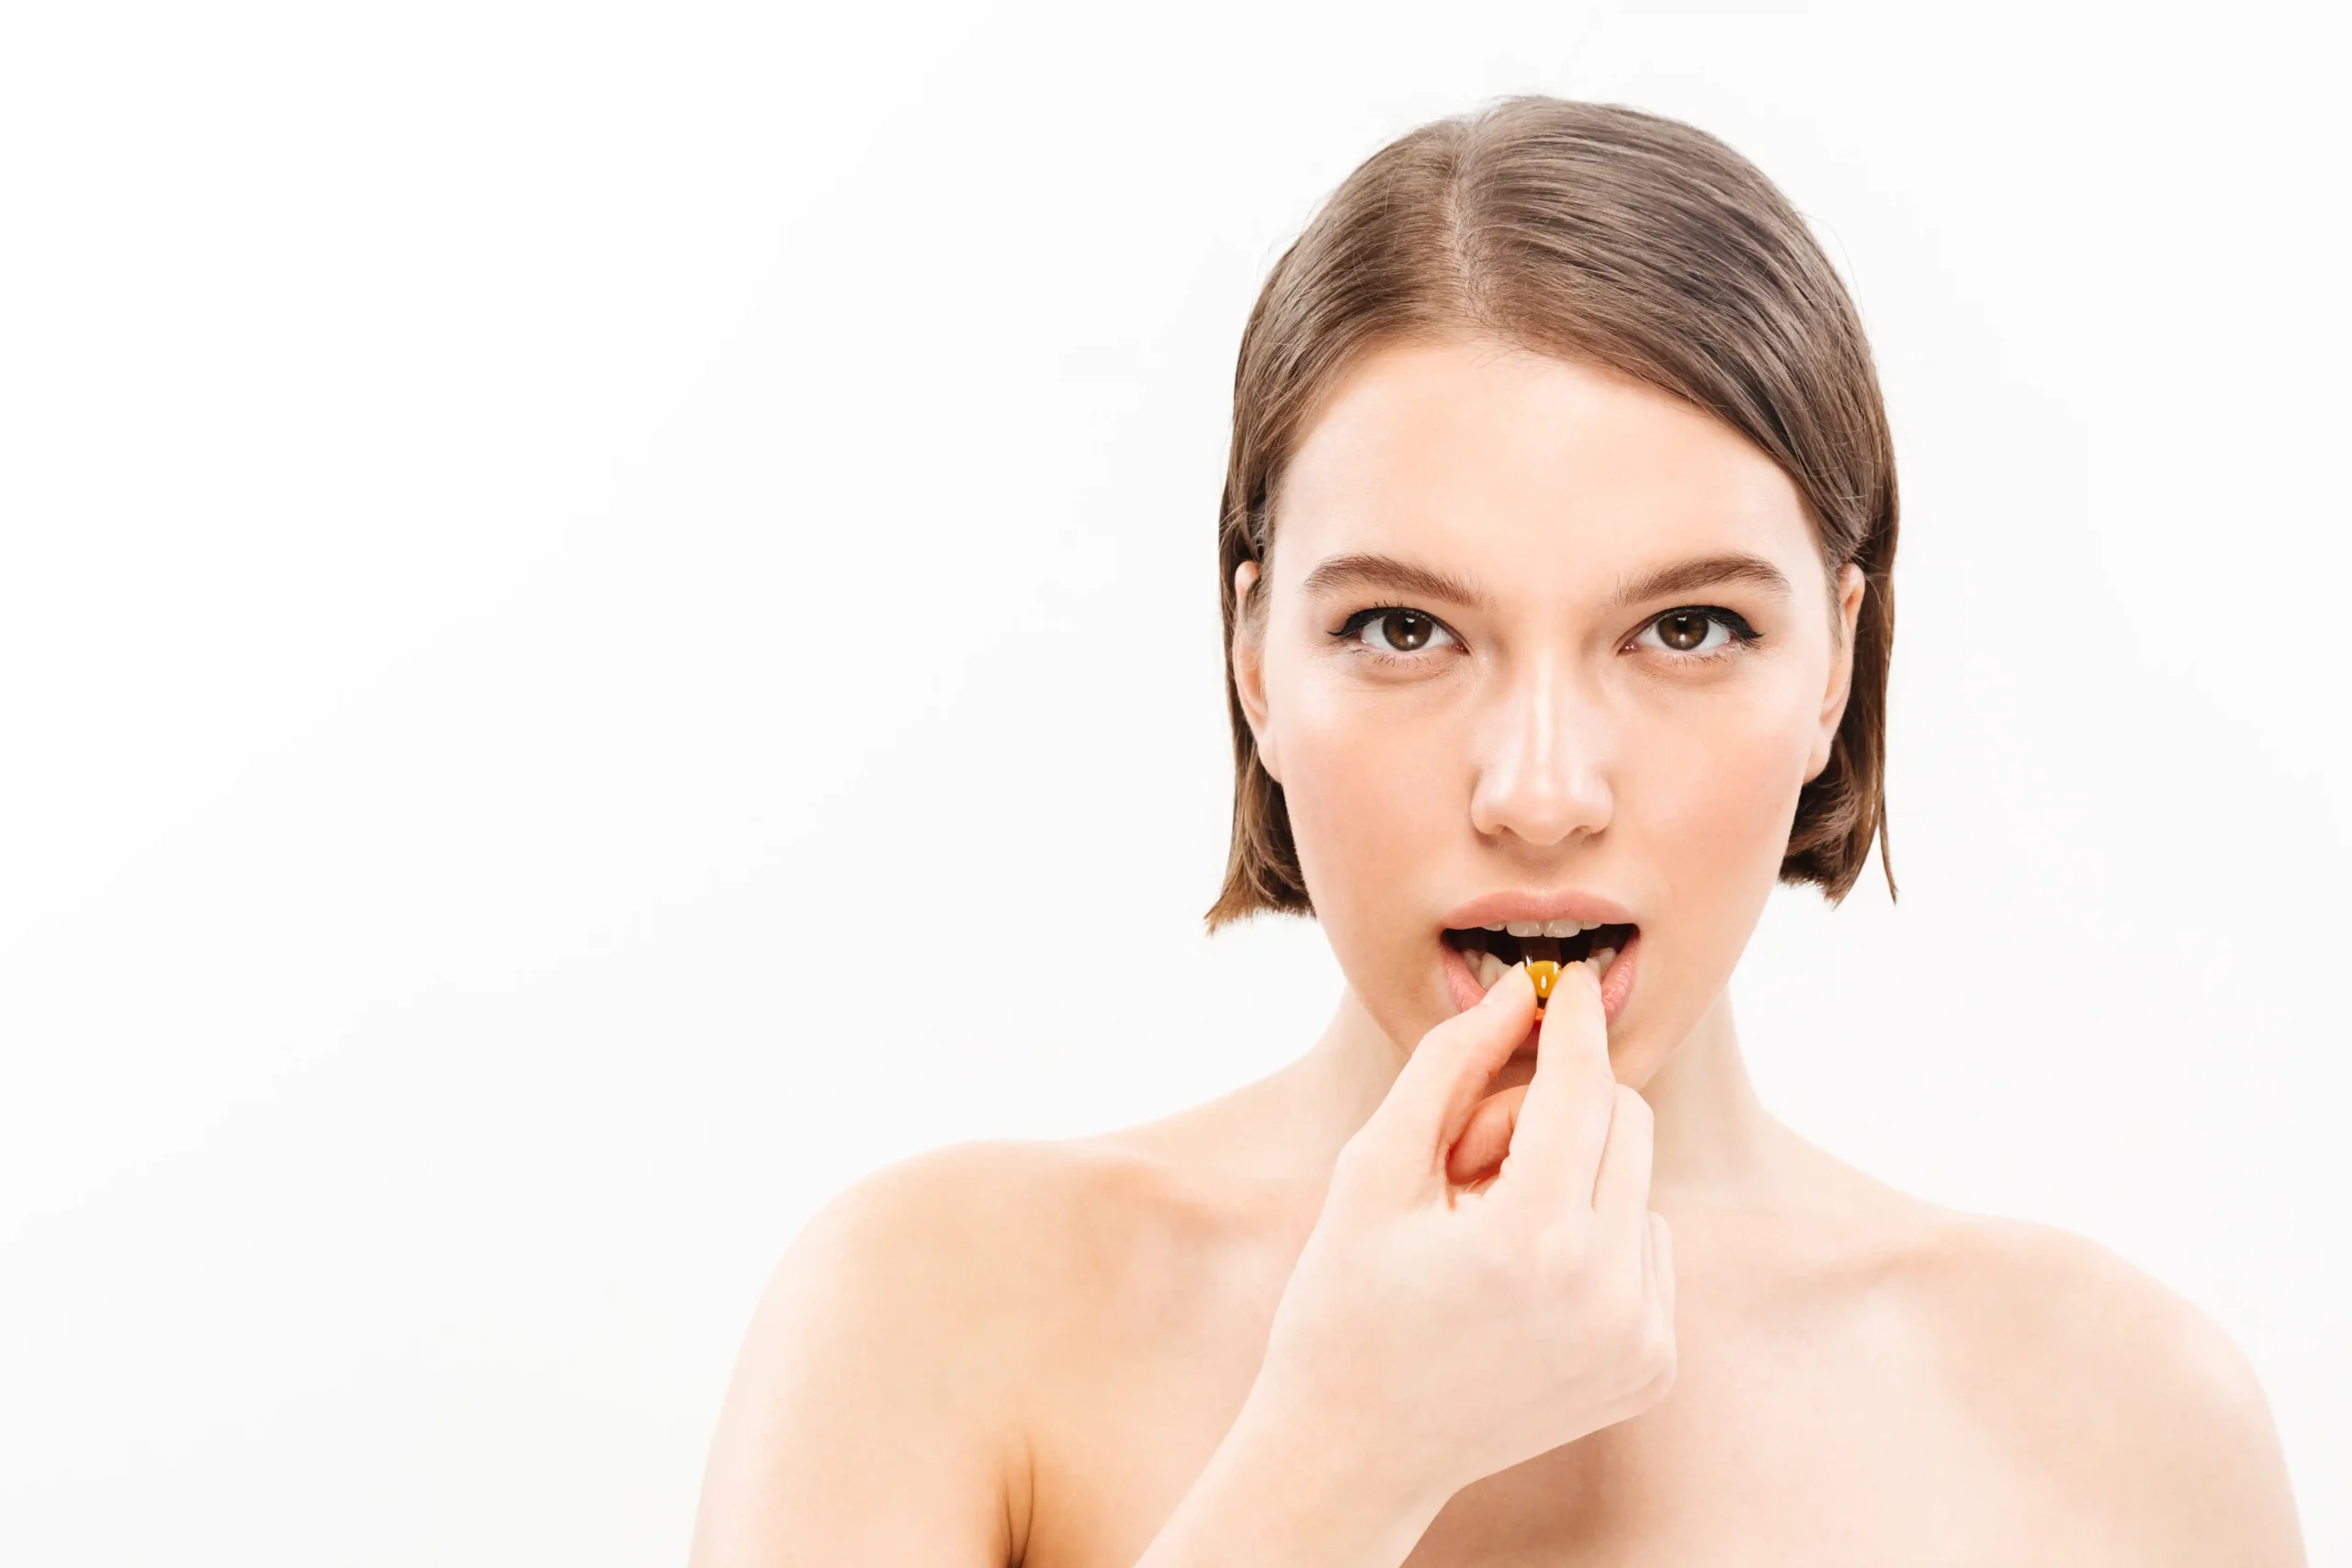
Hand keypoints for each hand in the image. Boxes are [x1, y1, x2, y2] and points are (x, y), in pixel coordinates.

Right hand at [1245, 963, 1677, 1505]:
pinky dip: (1592, 1237)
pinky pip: (1644, 1246)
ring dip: (1572, 1177)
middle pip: (1625, 1121)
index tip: (1564, 981)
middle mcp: (1607, 1293)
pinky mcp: (1653, 1367)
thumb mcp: (1373, 1171)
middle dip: (1553, 1111)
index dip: (1571, 1024)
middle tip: (1467, 1160)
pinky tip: (1520, 1283)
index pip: (1582, 1088)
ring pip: (1638, 1180)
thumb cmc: (1344, 1306)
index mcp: (1532, 1241)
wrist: (1354, 1457)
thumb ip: (1449, 1067)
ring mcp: (1640, 1339)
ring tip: (1484, 1233)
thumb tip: (1517, 993)